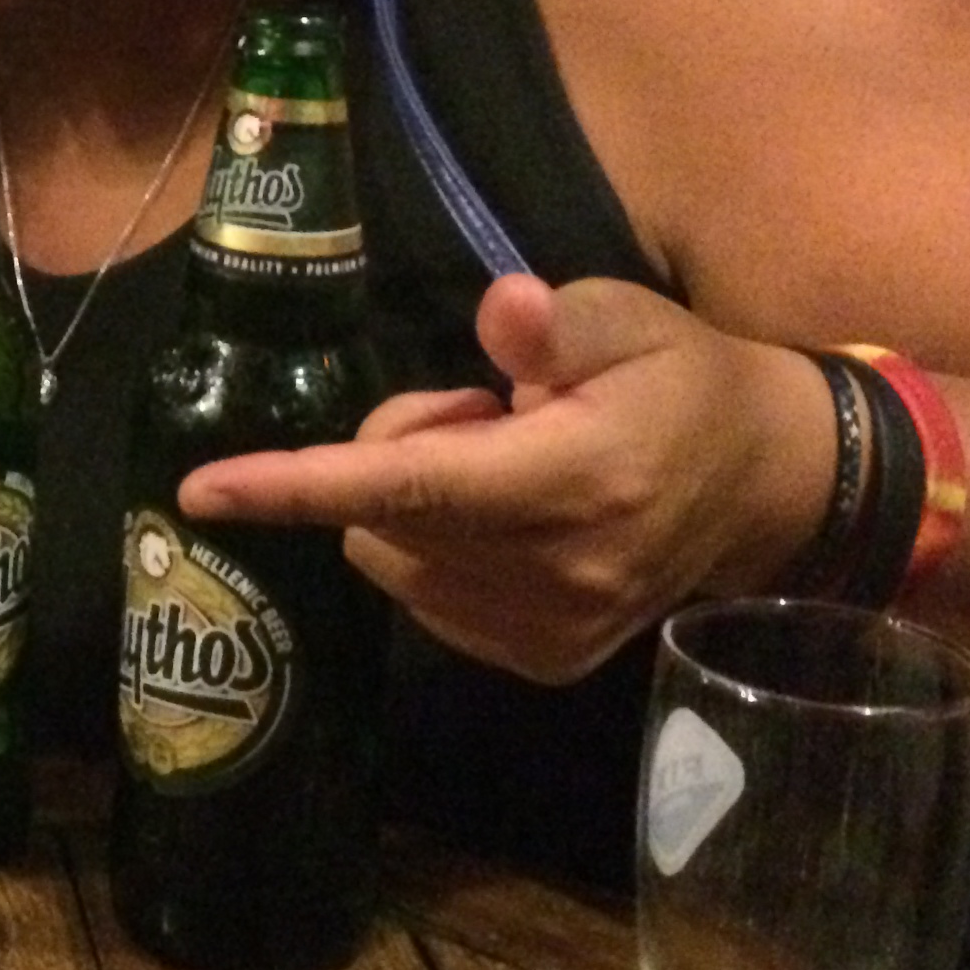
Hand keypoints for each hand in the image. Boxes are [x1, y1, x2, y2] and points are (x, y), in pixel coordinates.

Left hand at [177, 275, 833, 683]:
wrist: (764, 488)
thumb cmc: (680, 383)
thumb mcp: (630, 319)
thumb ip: (554, 323)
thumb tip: (503, 309)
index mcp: (574, 477)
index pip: (410, 485)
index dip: (300, 484)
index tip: (204, 490)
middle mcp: (557, 570)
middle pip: (382, 514)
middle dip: (397, 446)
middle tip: (481, 407)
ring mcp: (550, 628)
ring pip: (391, 558)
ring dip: (414, 504)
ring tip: (503, 460)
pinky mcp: (544, 660)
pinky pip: (425, 599)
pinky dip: (436, 549)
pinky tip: (511, 517)